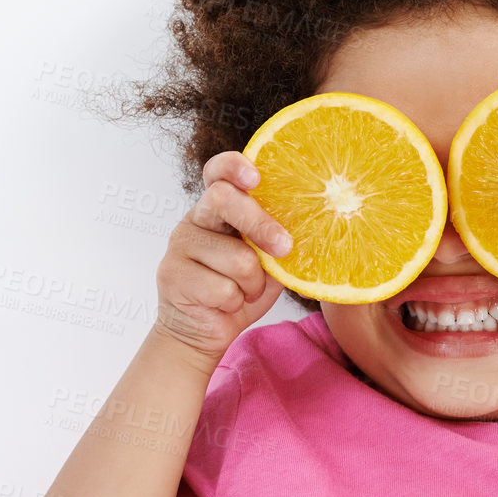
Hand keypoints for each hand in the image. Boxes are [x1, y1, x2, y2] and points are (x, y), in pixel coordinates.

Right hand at [154, 150, 291, 366]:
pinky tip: (225, 304)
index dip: (234, 166)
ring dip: (253, 284)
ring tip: (245, 291)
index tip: (256, 178)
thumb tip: (324, 225)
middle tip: (283, 247)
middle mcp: (196, 219)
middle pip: (224, 200)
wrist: (205, 330)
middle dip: (262, 225)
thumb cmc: (240, 289)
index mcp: (218, 209)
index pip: (218, 172)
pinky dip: (236, 302)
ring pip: (236, 257)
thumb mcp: (267, 260)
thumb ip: (279, 239)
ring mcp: (180, 245)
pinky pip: (223, 288)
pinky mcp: (173, 275)